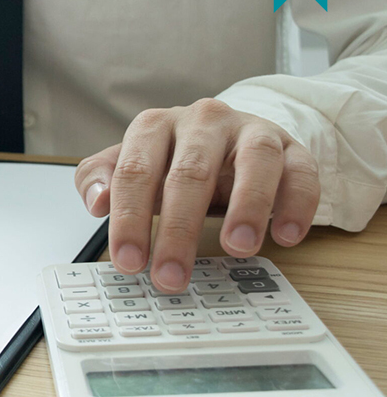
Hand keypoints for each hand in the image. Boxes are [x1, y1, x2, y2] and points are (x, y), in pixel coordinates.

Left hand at [75, 99, 319, 292]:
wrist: (224, 136)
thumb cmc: (170, 159)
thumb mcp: (128, 166)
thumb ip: (100, 179)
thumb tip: (95, 202)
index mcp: (154, 126)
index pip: (136, 172)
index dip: (130, 219)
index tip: (128, 261)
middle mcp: (202, 121)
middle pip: (190, 173)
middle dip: (179, 230)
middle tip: (172, 276)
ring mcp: (249, 130)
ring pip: (255, 161)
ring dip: (248, 207)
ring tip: (237, 248)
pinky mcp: (290, 146)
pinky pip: (301, 171)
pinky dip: (297, 203)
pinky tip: (286, 236)